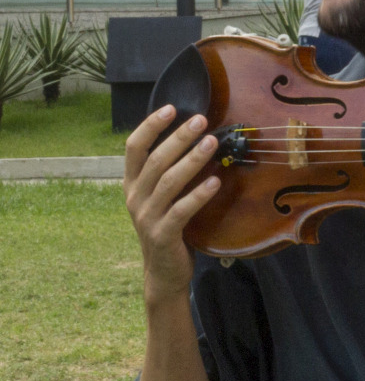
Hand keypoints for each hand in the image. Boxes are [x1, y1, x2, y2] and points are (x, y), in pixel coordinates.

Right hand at [124, 105, 221, 305]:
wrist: (164, 272)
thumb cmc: (169, 229)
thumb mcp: (161, 199)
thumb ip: (168, 174)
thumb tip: (194, 141)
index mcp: (132, 184)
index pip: (134, 148)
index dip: (151, 126)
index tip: (171, 108)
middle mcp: (135, 197)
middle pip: (155, 160)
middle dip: (179, 138)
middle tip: (201, 121)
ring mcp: (147, 217)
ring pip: (168, 182)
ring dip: (192, 161)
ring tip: (212, 143)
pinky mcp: (163, 234)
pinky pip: (182, 210)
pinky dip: (199, 195)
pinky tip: (216, 182)